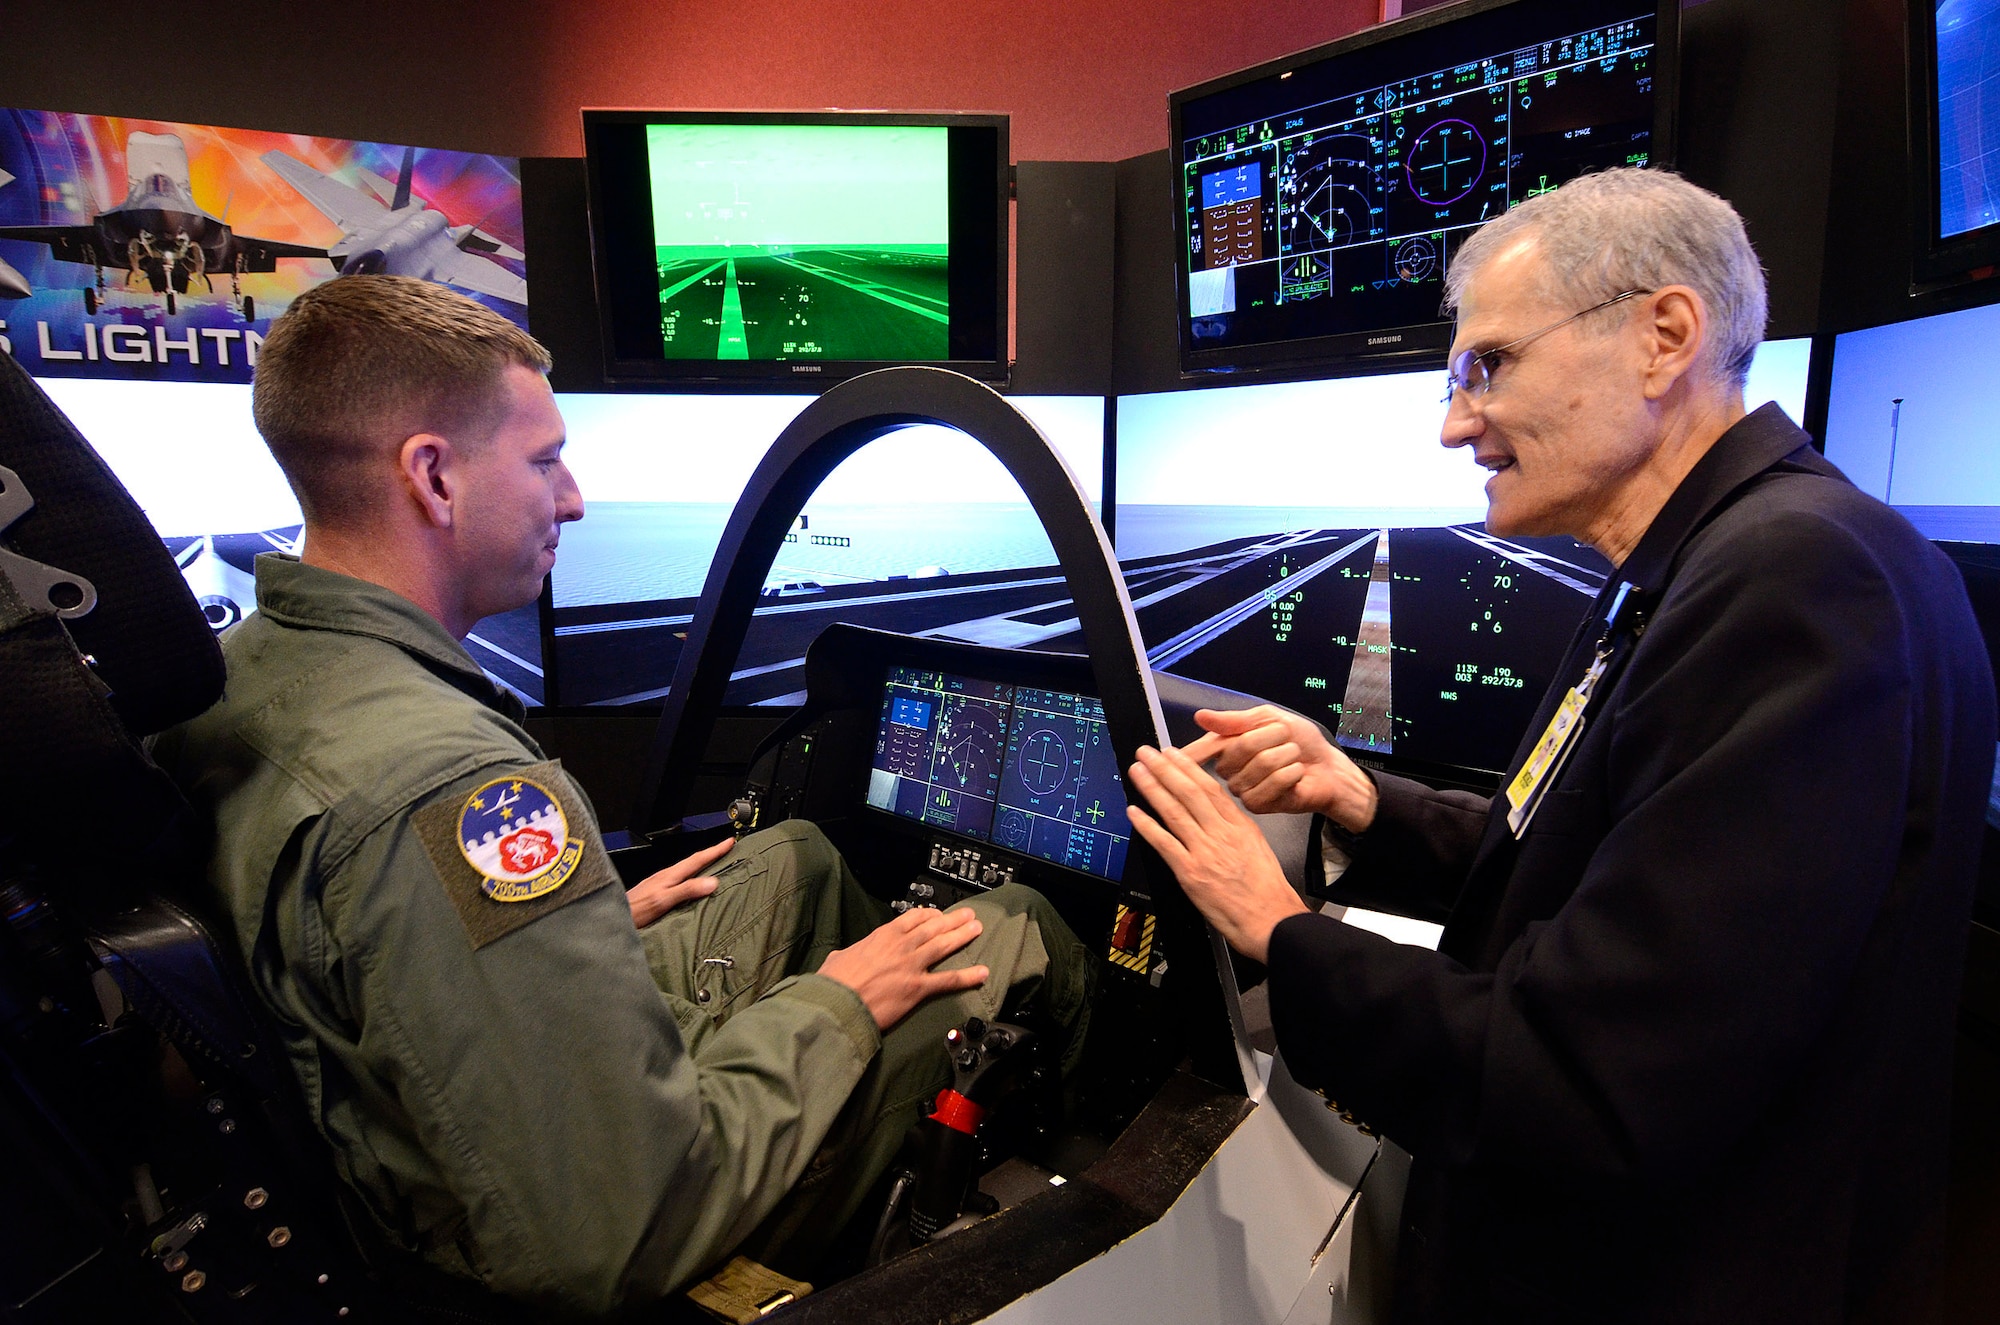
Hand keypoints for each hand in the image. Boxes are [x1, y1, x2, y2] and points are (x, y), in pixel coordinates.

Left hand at [626, 838, 733, 928]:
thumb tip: (712, 882)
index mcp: (669, 875)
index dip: (714, 850)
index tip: (729, 842)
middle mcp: (665, 877)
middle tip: (726, 848)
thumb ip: (686, 890)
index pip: (697, 859)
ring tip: (715, 864)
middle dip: (711, 854)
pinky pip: (681, 882)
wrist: (614, 919)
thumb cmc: (634, 911)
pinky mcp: (657, 894)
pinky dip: (692, 880)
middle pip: (692, 862)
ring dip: (702, 866)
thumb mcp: (663, 900)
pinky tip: (693, 886)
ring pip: (686, 872)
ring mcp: (660, 884)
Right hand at [817, 906, 989, 1031]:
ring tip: (977, 928)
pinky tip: (982, 972)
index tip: (938, 915)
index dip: (929, 915)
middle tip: (968, 914)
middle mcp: (900, 946)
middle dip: (953, 920)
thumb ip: (850, 954)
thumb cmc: (833, 983)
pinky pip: (948, 980)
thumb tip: (843, 956)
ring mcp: (912, 966)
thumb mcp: (838, 958)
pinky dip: (967, 976)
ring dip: (962, 936)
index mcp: (882, 936)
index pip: (912, 919)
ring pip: (943, 945)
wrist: (837, 1004)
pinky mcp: (918, 988)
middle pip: (933, 927)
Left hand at [1127, 744, 1309, 962]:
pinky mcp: (1190, 873)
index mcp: (1239, 826)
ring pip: (1174, 812)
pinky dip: (1147, 825)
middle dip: (1165, 769)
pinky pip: (1164, 843)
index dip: (1188, 768)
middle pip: (1188, 793)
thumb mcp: (1257, 848)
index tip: (1172, 753)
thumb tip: (1217, 813)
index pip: (1210, 789)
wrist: (1271, 921)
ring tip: (1138, 771)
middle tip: (1147, 752)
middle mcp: (1221, 834)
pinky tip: (1134, 811)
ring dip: (1152, 788)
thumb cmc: (1266, 892)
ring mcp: (1205, 852)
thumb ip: (1235, 829)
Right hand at [1182, 705, 1377, 831]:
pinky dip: (1290, 774)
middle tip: (1283, 738)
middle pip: (1238, 748)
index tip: (1167, 754)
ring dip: (1286, 754)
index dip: (1186, 752)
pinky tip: (1295, 776)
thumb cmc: (1300, 742)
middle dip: (1269, 737)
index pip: (1200, 751)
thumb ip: (1234, 720)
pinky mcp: (1258, 806)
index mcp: (1228, 749)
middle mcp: (1230, 771)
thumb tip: (1201, 717)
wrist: (1327, 768)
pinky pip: (1270, 785)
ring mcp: (1243, 790)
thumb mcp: (1268, 719)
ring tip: (1292, 757)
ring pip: (1259, 764)